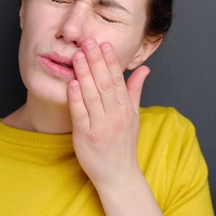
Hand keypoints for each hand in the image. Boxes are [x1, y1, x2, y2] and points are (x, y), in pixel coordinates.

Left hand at [68, 38, 150, 188]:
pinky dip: (75, 98)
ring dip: (84, 74)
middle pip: (105, 83)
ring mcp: (100, 126)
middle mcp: (115, 115)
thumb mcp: (134, 115)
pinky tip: (71, 83)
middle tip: (88, 41)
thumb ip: (135, 90)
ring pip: (92, 95)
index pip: (117, 80)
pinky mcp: (86, 136)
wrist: (118, 174)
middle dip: (96, 60)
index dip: (110, 60)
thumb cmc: (123, 144)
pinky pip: (80, 114)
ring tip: (77, 56)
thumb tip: (144, 69)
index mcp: (125, 109)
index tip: (104, 44)